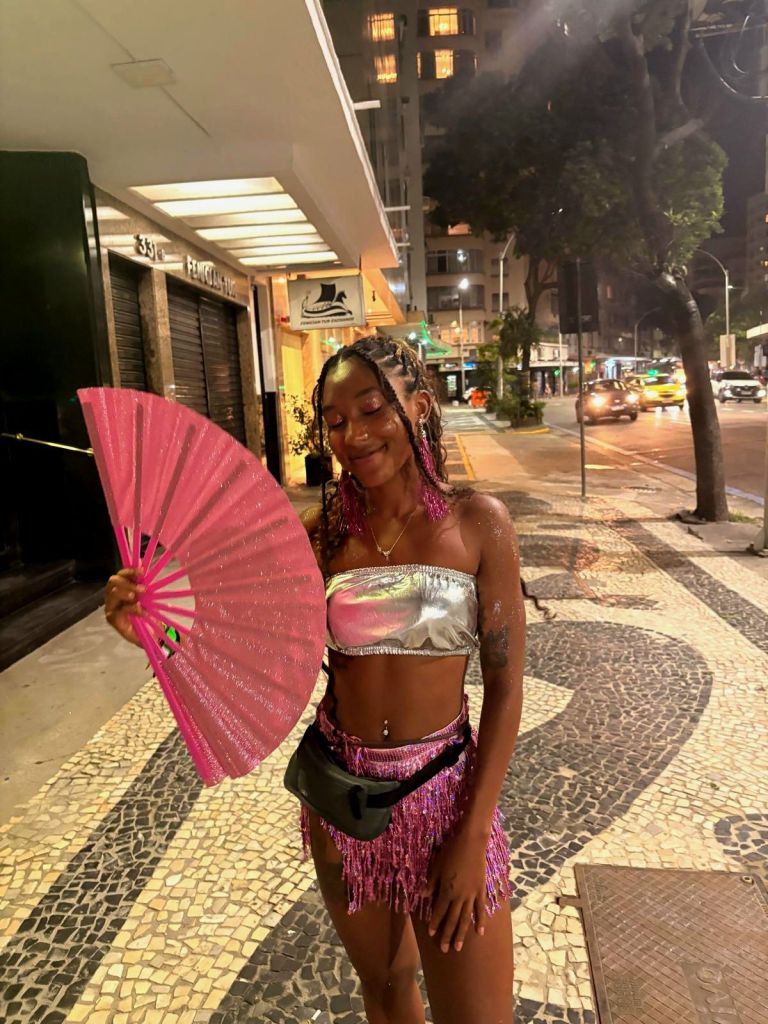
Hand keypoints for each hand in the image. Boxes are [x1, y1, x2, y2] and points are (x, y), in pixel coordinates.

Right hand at [104, 569, 144, 646]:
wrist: (149, 633)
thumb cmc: (146, 612)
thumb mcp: (147, 596)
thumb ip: (142, 582)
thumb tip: (140, 562)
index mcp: (120, 588)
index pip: (120, 575)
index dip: (129, 571)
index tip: (142, 571)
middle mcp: (112, 596)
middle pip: (113, 582)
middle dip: (128, 583)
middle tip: (142, 589)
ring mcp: (110, 607)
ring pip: (113, 593)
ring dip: (127, 593)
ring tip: (139, 598)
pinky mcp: (112, 619)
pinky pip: (119, 610)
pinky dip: (131, 608)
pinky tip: (140, 610)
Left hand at [425, 827, 488, 952]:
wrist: (471, 843)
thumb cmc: (451, 852)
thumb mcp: (436, 866)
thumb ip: (431, 883)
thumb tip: (422, 896)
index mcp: (447, 891)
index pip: (439, 911)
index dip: (435, 923)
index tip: (432, 934)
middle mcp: (459, 897)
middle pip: (452, 919)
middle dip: (447, 934)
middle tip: (444, 949)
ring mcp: (472, 895)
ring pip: (466, 918)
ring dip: (462, 933)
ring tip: (458, 947)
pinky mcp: (481, 890)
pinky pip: (481, 909)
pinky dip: (481, 921)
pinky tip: (480, 932)